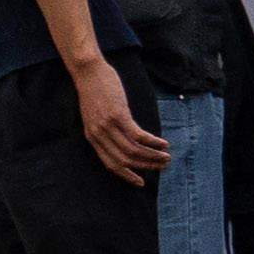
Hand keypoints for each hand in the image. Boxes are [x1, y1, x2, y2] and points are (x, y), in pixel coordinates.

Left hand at [75, 57, 173, 184]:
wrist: (87, 71)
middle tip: (162, 167)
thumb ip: (106, 130)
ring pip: (134, 151)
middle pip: (125, 160)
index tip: (140, 182)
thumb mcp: (95, 115)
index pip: (110, 164)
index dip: (126, 175)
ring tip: (166, 157)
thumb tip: (125, 141)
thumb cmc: (94, 92)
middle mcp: (99, 135)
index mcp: (92, 138)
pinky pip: (139, 136)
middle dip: (146, 167)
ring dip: (153, 156)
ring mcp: (108, 126)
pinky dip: (153, 142)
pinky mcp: (118, 116)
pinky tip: (163, 144)